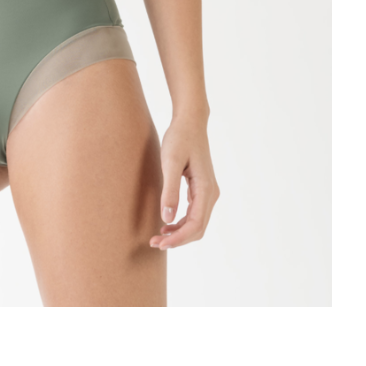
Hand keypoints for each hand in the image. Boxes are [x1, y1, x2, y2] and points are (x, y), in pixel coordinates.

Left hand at [149, 115, 219, 249]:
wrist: (190, 122)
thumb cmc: (180, 138)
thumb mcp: (171, 162)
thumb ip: (170, 190)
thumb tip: (167, 218)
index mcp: (206, 189)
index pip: (195, 224)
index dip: (178, 238)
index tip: (159, 243)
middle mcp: (211, 193)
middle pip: (198, 228)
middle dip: (178, 239)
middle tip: (154, 243)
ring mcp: (208, 192)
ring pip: (197, 223)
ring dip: (179, 233)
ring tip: (158, 237)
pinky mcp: (201, 189)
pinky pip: (194, 214)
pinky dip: (181, 223)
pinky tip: (166, 224)